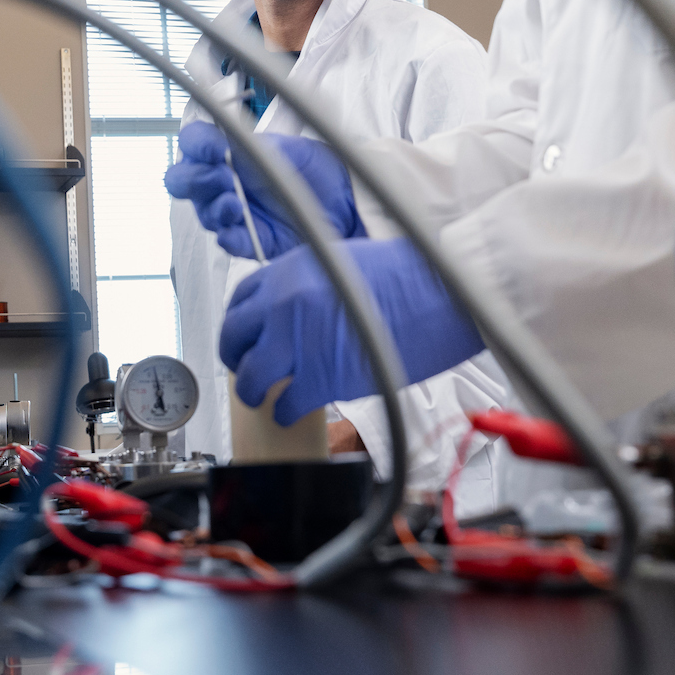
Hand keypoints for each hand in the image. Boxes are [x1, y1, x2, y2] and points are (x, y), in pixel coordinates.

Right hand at [162, 121, 361, 258]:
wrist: (345, 197)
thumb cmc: (313, 167)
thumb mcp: (285, 147)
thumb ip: (252, 147)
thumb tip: (225, 145)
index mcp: (225, 152)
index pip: (192, 144)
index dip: (197, 144)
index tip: (215, 147)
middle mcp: (222, 183)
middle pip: (183, 182)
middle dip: (197, 178)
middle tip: (222, 176)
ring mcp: (233, 213)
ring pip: (204, 213)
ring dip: (215, 207)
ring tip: (235, 203)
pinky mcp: (250, 241)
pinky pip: (228, 242)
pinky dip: (229, 237)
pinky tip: (236, 230)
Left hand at [217, 237, 482, 422]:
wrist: (439, 296)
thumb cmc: (409, 276)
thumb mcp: (344, 262)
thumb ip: (311, 284)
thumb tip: (298, 310)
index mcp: (290, 269)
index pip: (242, 298)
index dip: (240, 322)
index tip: (244, 335)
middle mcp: (284, 302)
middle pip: (234, 336)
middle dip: (235, 357)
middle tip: (244, 368)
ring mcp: (297, 340)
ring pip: (250, 375)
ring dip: (251, 390)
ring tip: (260, 397)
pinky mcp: (319, 377)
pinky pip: (284, 403)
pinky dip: (284, 412)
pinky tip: (290, 412)